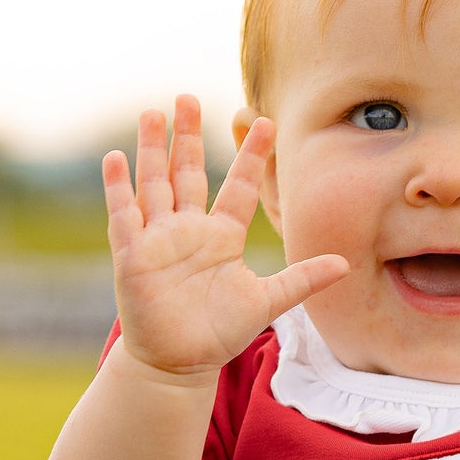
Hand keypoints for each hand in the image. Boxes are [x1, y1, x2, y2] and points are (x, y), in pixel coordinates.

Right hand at [103, 96, 347, 380]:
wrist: (179, 362)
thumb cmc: (219, 331)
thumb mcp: (267, 302)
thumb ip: (302, 280)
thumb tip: (345, 263)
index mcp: (222, 236)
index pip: (239, 185)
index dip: (251, 156)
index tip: (265, 122)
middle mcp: (189, 230)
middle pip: (188, 172)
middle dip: (188, 136)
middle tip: (188, 97)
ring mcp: (159, 239)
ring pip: (155, 183)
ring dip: (152, 149)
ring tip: (152, 113)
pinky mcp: (133, 255)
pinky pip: (124, 215)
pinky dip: (118, 187)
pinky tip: (114, 157)